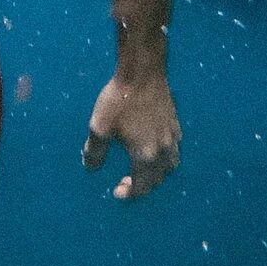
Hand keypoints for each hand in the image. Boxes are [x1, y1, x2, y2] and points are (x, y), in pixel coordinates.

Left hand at [82, 67, 180, 199]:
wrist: (143, 71)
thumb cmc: (119, 100)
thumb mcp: (100, 127)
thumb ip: (95, 151)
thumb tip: (90, 167)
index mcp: (145, 155)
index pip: (141, 186)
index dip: (129, 193)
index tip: (116, 192)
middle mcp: (163, 150)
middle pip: (158, 179)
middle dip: (142, 185)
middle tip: (126, 181)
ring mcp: (172, 137)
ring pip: (170, 165)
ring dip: (157, 173)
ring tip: (143, 169)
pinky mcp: (175, 124)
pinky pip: (175, 149)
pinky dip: (165, 157)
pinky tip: (155, 149)